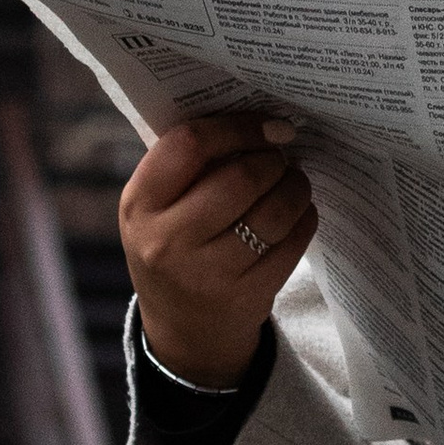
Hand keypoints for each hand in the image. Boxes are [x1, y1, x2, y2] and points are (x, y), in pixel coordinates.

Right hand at [119, 109, 316, 385]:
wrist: (183, 327)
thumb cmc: (174, 243)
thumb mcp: (159, 205)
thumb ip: (191, 163)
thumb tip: (260, 117)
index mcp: (139, 203)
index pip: (189, 144)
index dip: (237, 127)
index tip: (268, 124)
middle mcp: (167, 240)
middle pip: (240, 177)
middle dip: (272, 159)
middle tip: (282, 156)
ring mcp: (207, 273)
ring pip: (273, 211)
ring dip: (295, 186)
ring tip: (294, 181)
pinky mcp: (247, 295)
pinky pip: (292, 242)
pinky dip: (304, 218)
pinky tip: (297, 213)